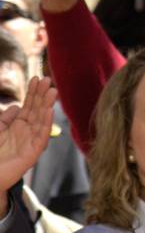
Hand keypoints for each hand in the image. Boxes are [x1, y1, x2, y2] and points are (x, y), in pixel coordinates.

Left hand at [0, 77, 56, 192]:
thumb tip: (17, 106)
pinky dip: (46, 123)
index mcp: (18, 127)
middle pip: (37, 111)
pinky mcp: (31, 154)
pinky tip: (49, 111)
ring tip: (52, 91)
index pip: (29, 106)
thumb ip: (5, 118)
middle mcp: (26, 133)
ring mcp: (30, 143)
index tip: (37, 78)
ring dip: (47, 105)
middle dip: (42, 95)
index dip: (33, 93)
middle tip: (48, 80)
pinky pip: (41, 137)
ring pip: (42, 121)